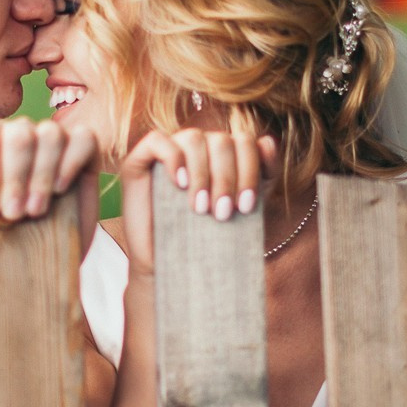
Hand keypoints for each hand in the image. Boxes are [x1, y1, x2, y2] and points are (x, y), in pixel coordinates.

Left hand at [0, 117, 101, 257]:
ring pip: (50, 134)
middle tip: (13, 213)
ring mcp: (54, 141)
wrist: (26, 262)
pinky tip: (60, 189)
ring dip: (41, 176)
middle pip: (18, 133)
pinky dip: (70, 163)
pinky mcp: (84, 153)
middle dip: (15, 178)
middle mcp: (21, 133)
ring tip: (35, 209)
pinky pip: (83, 139)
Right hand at [116, 127, 277, 274]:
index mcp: (221, 154)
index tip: (246, 206)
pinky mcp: (139, 160)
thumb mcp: (245, 208)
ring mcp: (168, 152)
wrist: (172, 269)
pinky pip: (157, 140)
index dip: (249, 169)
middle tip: (222, 212)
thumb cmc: (209, 239)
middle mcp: (196, 147)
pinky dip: (173, 158)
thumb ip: (261, 175)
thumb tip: (267, 141)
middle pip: (220, 140)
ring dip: (202, 173)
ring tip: (200, 207)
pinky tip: (180, 183)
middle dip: (226, 178)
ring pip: (192, 137)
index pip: (244, 141)